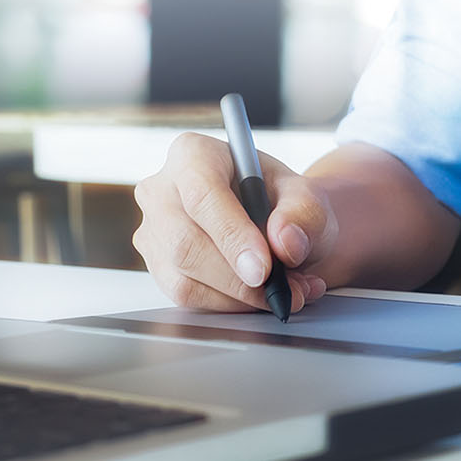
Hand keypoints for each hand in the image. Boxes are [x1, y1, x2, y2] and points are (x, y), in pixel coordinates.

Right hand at [133, 132, 337, 313]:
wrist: (278, 226)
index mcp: (193, 154)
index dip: (232, 235)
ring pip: (183, 277)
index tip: (264, 269)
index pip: (202, 195)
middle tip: (285, 291)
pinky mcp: (157, 266)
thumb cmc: (284, 203)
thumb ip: (303, 214)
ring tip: (287, 292)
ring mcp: (153, 230)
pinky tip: (262, 298)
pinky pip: (186, 297)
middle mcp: (162, 189)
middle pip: (185, 243)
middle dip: (239, 279)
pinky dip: (230, 306)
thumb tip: (286, 243)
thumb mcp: (307, 198)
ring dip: (241, 298)